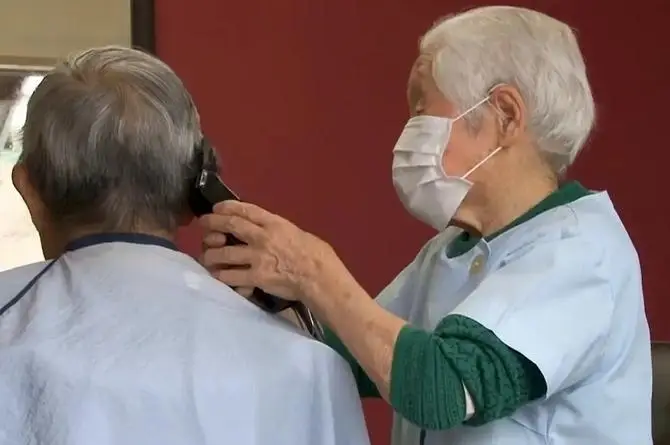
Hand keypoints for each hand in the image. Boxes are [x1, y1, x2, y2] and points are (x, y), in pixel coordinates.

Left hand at [199, 200, 345, 301]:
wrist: (319, 276)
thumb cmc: (315, 254)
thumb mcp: (296, 232)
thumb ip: (278, 230)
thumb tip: (266, 231)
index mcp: (274, 223)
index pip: (245, 209)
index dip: (227, 207)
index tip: (217, 208)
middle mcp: (262, 237)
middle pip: (229, 225)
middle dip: (211, 223)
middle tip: (203, 224)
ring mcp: (257, 257)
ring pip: (223, 253)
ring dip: (210, 254)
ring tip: (206, 256)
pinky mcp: (255, 277)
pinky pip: (230, 276)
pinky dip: (221, 276)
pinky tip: (218, 276)